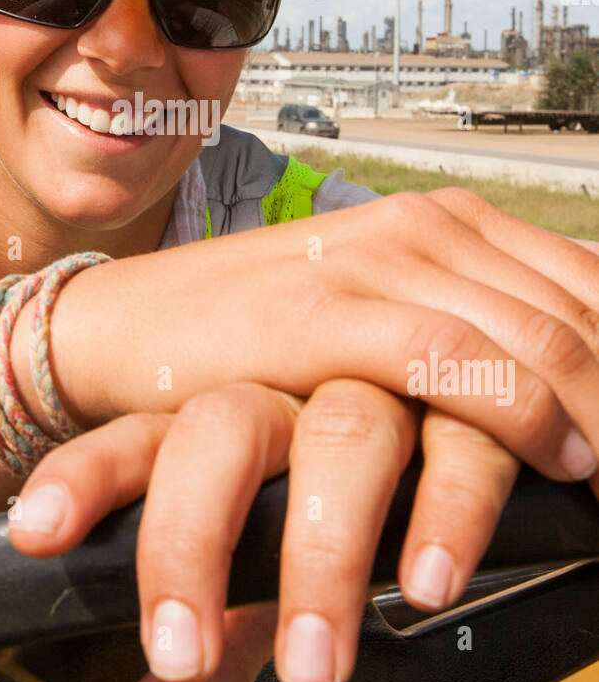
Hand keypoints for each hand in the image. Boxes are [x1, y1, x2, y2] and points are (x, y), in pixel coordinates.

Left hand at [7, 377, 519, 681]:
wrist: (425, 372)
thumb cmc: (322, 491)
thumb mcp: (264, 568)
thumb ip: (215, 640)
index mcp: (216, 425)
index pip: (136, 442)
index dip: (84, 480)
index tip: (40, 531)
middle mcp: (286, 399)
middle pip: (222, 434)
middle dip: (193, 541)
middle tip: (181, 656)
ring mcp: (372, 392)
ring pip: (341, 435)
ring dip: (325, 551)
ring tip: (314, 661)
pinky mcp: (462, 407)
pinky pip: (459, 446)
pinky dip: (446, 514)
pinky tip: (426, 580)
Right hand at [13, 187, 598, 497]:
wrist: (129, 325)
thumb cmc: (256, 332)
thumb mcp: (377, 314)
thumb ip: (464, 329)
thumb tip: (560, 382)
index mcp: (444, 221)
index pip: (586, 284)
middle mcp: (422, 228)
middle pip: (577, 314)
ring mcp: (373, 263)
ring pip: (534, 336)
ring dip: (593, 417)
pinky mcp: (325, 312)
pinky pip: (456, 359)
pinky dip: (523, 412)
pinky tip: (558, 459)